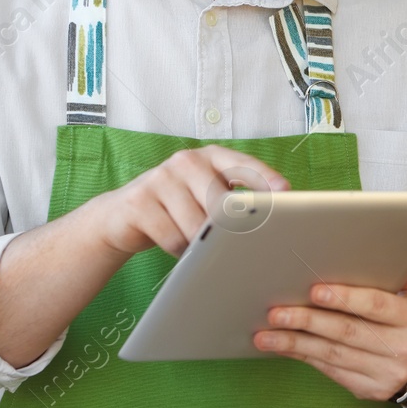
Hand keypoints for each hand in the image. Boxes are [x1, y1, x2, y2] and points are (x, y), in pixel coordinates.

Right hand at [84, 145, 288, 257]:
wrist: (121, 217)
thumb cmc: (177, 209)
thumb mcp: (205, 196)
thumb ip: (232, 199)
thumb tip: (270, 220)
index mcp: (210, 157)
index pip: (243, 164)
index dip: (265, 177)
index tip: (285, 191)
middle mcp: (186, 161)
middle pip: (221, 200)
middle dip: (230, 228)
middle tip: (235, 245)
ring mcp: (161, 178)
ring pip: (197, 224)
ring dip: (202, 245)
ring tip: (198, 245)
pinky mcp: (139, 201)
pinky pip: (173, 237)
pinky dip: (180, 251)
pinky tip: (178, 248)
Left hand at [254, 251, 406, 400]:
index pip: (378, 307)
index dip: (346, 299)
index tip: (315, 292)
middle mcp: (403, 349)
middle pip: (349, 332)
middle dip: (309, 321)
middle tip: (277, 312)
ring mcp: (385, 373)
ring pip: (334, 355)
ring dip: (296, 343)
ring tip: (266, 334)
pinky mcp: (368, 390)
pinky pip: (330, 371)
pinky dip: (303, 357)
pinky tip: (282, 347)